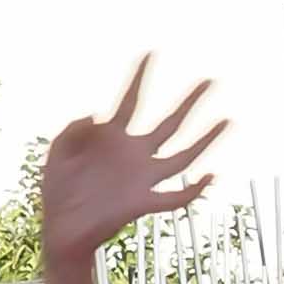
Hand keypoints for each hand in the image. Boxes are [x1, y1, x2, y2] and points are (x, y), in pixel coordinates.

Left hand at [39, 60, 222, 269]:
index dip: (139, 77)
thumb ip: (72, 130)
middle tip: (210, 81)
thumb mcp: (57, 153)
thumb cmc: (58, 191)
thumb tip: (98, 116)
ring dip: (205, 139)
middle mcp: (134, 155)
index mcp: (112, 139)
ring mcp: (142, 178)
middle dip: (190, 102)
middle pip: (169, 123)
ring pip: (182, 156)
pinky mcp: (143, 203)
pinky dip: (193, 190)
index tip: (150, 53)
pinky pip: (175, 198)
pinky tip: (209, 177)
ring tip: (226, 120)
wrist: (61, 230)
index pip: (130, 101)